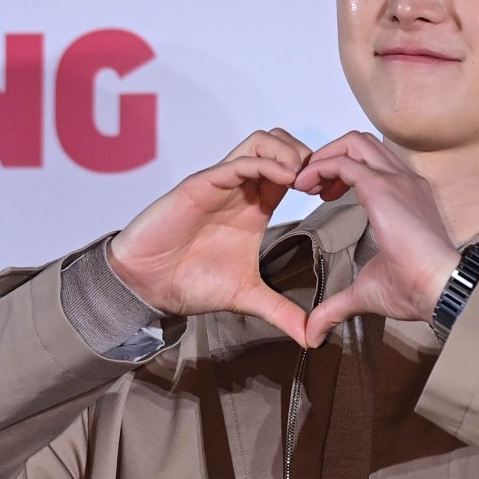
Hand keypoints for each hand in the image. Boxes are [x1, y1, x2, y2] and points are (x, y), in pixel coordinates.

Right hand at [106, 129, 314, 347]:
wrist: (148, 286)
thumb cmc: (190, 282)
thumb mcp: (248, 297)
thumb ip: (281, 312)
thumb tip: (311, 338)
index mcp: (255, 206)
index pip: (291, 170)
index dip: (316, 174)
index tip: (330, 195)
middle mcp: (240, 188)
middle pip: (280, 143)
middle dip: (308, 155)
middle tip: (320, 182)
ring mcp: (221, 182)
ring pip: (262, 141)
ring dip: (289, 152)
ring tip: (303, 179)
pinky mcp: (202, 184)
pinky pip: (238, 161)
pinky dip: (266, 163)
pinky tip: (285, 180)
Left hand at [292, 132, 460, 346]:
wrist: (439, 288)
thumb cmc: (415, 289)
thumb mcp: (367, 292)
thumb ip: (337, 305)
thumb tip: (314, 331)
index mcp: (407, 197)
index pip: (372, 163)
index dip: (341, 171)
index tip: (323, 194)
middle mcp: (404, 181)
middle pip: (361, 143)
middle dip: (329, 156)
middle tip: (310, 185)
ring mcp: (397, 180)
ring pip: (353, 143)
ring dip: (323, 157)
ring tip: (305, 182)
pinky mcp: (384, 188)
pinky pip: (344, 161)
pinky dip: (320, 167)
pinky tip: (305, 187)